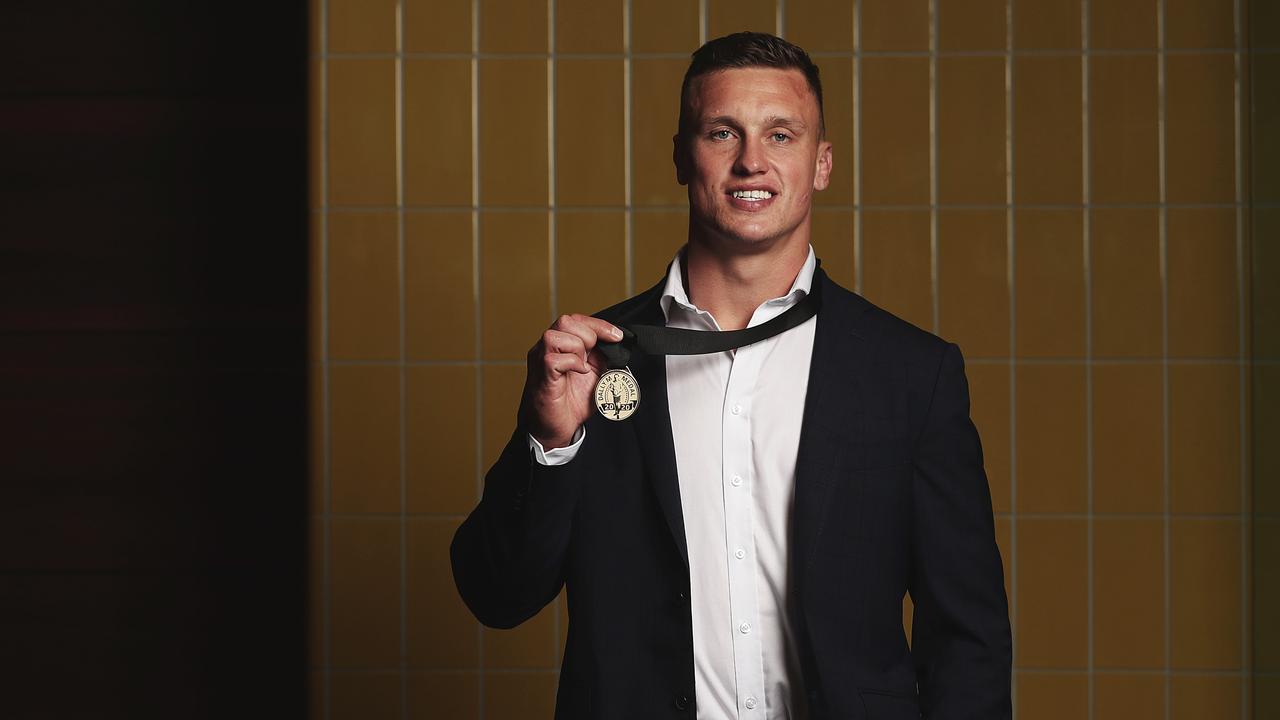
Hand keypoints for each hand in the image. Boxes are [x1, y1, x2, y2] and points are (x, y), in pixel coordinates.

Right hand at [522, 314, 622, 448]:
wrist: (554, 428)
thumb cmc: (570, 403)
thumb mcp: (594, 374)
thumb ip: (601, 357)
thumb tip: (614, 344)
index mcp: (559, 346)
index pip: (576, 320)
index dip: (599, 325)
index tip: (616, 336)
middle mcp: (547, 349)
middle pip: (565, 321)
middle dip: (588, 335)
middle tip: (593, 356)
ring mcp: (540, 361)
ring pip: (554, 336)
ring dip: (577, 349)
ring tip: (582, 366)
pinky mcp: (542, 376)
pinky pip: (552, 359)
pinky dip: (572, 363)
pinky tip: (579, 373)